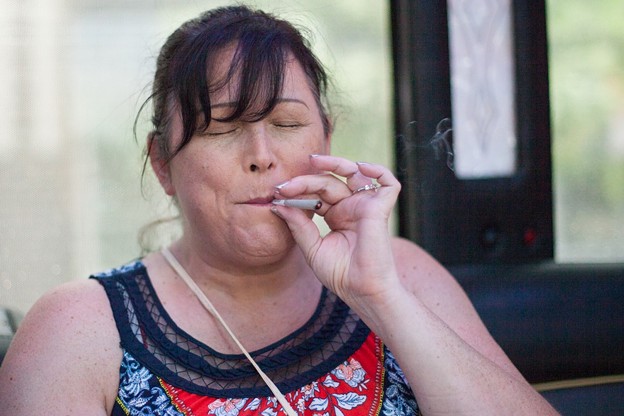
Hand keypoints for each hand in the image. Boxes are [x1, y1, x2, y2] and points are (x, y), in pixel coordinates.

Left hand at [271, 154, 401, 308]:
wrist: (361, 290)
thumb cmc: (340, 274)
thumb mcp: (311, 248)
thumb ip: (297, 225)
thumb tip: (278, 205)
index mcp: (336, 216)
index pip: (316, 194)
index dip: (298, 191)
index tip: (277, 194)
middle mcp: (351, 208)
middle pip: (328, 182)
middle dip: (305, 181)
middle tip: (284, 186)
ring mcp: (366, 206)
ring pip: (353, 173)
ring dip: (335, 162)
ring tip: (313, 160)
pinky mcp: (381, 208)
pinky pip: (387, 182)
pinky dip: (378, 170)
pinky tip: (358, 166)